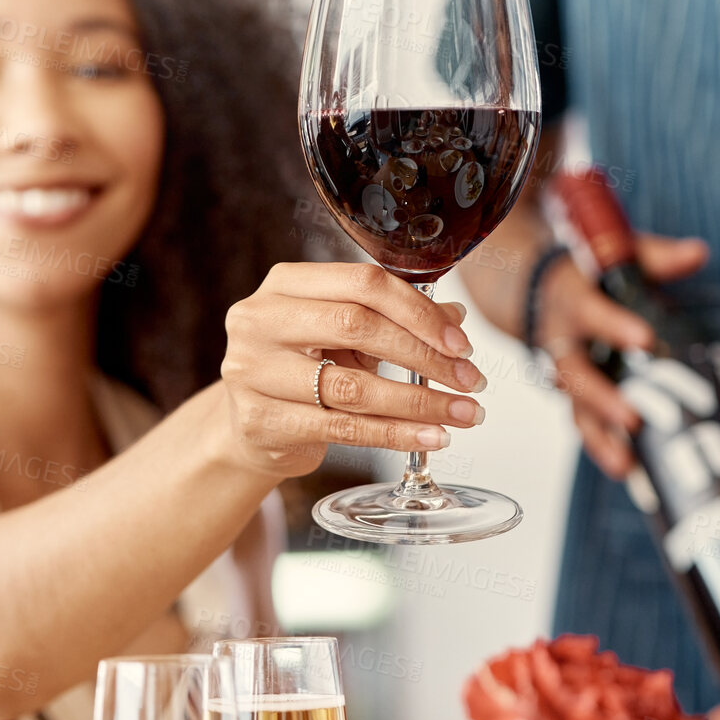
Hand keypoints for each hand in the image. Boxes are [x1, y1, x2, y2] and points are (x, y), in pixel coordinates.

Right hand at [218, 262, 488, 476]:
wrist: (250, 428)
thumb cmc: (301, 370)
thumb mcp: (345, 336)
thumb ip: (395, 320)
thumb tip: (455, 318)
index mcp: (285, 283)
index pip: (363, 283)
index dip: (418, 311)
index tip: (460, 342)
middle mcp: (261, 320)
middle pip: (357, 325)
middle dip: (424, 355)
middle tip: (470, 379)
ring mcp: (254, 371)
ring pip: (352, 386)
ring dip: (419, 402)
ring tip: (462, 414)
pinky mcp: (260, 421)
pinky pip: (342, 428)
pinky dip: (394, 434)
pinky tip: (430, 437)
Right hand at [534, 235, 707, 476]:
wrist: (532, 287)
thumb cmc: (585, 271)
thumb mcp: (614, 255)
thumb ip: (656, 256)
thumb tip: (700, 252)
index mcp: (569, 300)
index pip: (589, 312)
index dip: (613, 326)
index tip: (645, 339)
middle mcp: (559, 340)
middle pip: (574, 374)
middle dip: (601, 399)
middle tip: (632, 419)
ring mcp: (564, 372)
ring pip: (575, 409)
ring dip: (599, 438)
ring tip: (626, 466)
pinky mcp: (574, 394)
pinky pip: (586, 423)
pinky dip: (605, 447)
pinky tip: (632, 472)